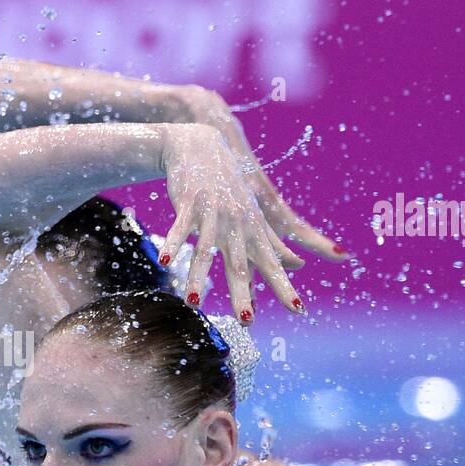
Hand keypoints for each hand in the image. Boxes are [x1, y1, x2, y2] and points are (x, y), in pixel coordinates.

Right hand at [169, 89, 352, 318]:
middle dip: (242, 293)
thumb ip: (272, 244)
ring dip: (199, 277)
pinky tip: (166, 263)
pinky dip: (173, 245)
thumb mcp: (254, 215)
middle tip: (246, 320)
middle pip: (239, 265)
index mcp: (253, 230)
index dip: (284, 287)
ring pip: (206, 250)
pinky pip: (180, 228)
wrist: (201, 145)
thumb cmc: (228, 186)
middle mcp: (236, 224)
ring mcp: (212, 213)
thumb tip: (297, 266)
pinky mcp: (189, 203)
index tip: (298, 310)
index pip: (271, 264)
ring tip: (194, 303)